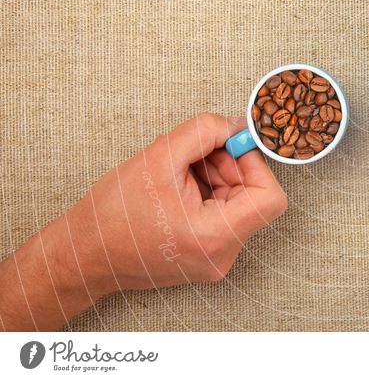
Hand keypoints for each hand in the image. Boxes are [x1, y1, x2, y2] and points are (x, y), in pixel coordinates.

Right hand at [68, 112, 287, 292]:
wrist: (83, 255)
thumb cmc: (113, 215)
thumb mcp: (159, 157)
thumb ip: (204, 132)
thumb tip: (234, 124)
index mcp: (215, 236)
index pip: (270, 197)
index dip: (256, 164)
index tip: (232, 147)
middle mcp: (222, 255)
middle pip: (254, 197)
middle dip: (230, 167)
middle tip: (197, 154)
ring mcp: (216, 259)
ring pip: (238, 204)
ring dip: (216, 178)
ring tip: (179, 172)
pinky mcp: (207, 255)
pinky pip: (223, 215)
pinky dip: (207, 193)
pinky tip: (177, 188)